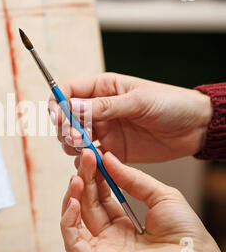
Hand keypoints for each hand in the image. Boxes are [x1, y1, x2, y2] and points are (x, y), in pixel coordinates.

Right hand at [49, 72, 211, 162]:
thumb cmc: (171, 103)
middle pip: (66, 117)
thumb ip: (104, 106)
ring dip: (73, 146)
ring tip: (85, 150)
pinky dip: (87, 161)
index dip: (57, 104)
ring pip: (74, 138)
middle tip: (75, 139)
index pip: (68, 91)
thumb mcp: (138, 101)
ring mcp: (104, 130)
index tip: (58, 118)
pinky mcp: (112, 149)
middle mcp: (99, 109)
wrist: (195, 128)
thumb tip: (71, 106)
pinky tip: (94, 163)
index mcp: (103, 88)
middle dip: (65, 129)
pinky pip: (91, 156)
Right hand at [61, 149, 225, 251]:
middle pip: (87, 203)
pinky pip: (73, 242)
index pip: (100, 196)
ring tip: (78, 177)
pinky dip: (68, 221)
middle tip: (86, 158)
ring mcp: (104, 246)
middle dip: (84, 179)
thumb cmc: (186, 234)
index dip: (95, 175)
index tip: (94, 156)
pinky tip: (75, 202)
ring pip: (76, 219)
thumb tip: (108, 158)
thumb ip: (132, 178)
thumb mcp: (160, 195)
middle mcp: (111, 234)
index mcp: (124, 222)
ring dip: (73, 195)